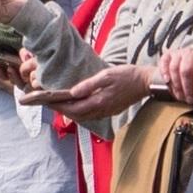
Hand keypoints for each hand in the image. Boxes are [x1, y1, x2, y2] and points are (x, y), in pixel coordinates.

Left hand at [35, 64, 152, 123]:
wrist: (146, 82)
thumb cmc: (128, 75)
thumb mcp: (107, 75)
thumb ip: (89, 85)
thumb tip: (72, 92)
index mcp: (100, 102)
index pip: (74, 108)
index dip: (58, 106)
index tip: (45, 102)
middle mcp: (102, 110)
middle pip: (76, 115)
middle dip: (60, 110)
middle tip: (46, 103)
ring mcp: (106, 112)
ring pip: (83, 117)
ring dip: (69, 112)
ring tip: (56, 104)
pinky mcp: (109, 111)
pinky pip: (90, 115)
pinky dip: (79, 112)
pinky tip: (74, 105)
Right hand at [158, 46, 192, 102]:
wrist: (189, 64)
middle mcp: (190, 52)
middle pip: (186, 69)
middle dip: (188, 87)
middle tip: (190, 99)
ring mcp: (178, 54)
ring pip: (174, 68)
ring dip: (177, 85)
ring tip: (181, 96)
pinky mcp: (168, 56)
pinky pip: (164, 63)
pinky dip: (165, 73)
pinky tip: (168, 82)